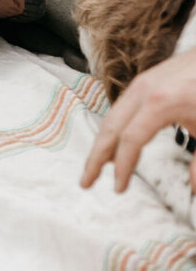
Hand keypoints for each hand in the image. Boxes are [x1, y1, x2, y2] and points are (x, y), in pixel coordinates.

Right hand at [81, 52, 195, 194]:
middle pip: (110, 126)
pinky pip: (121, 107)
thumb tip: (193, 189)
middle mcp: (143, 90)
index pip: (130, 140)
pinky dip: (113, 129)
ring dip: (102, 143)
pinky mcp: (145, 81)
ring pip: (113, 115)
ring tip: (96, 166)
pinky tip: (117, 143)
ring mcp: (142, 83)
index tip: (119, 188)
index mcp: (158, 102)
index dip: (123, 167)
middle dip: (96, 156)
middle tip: (86, 181)